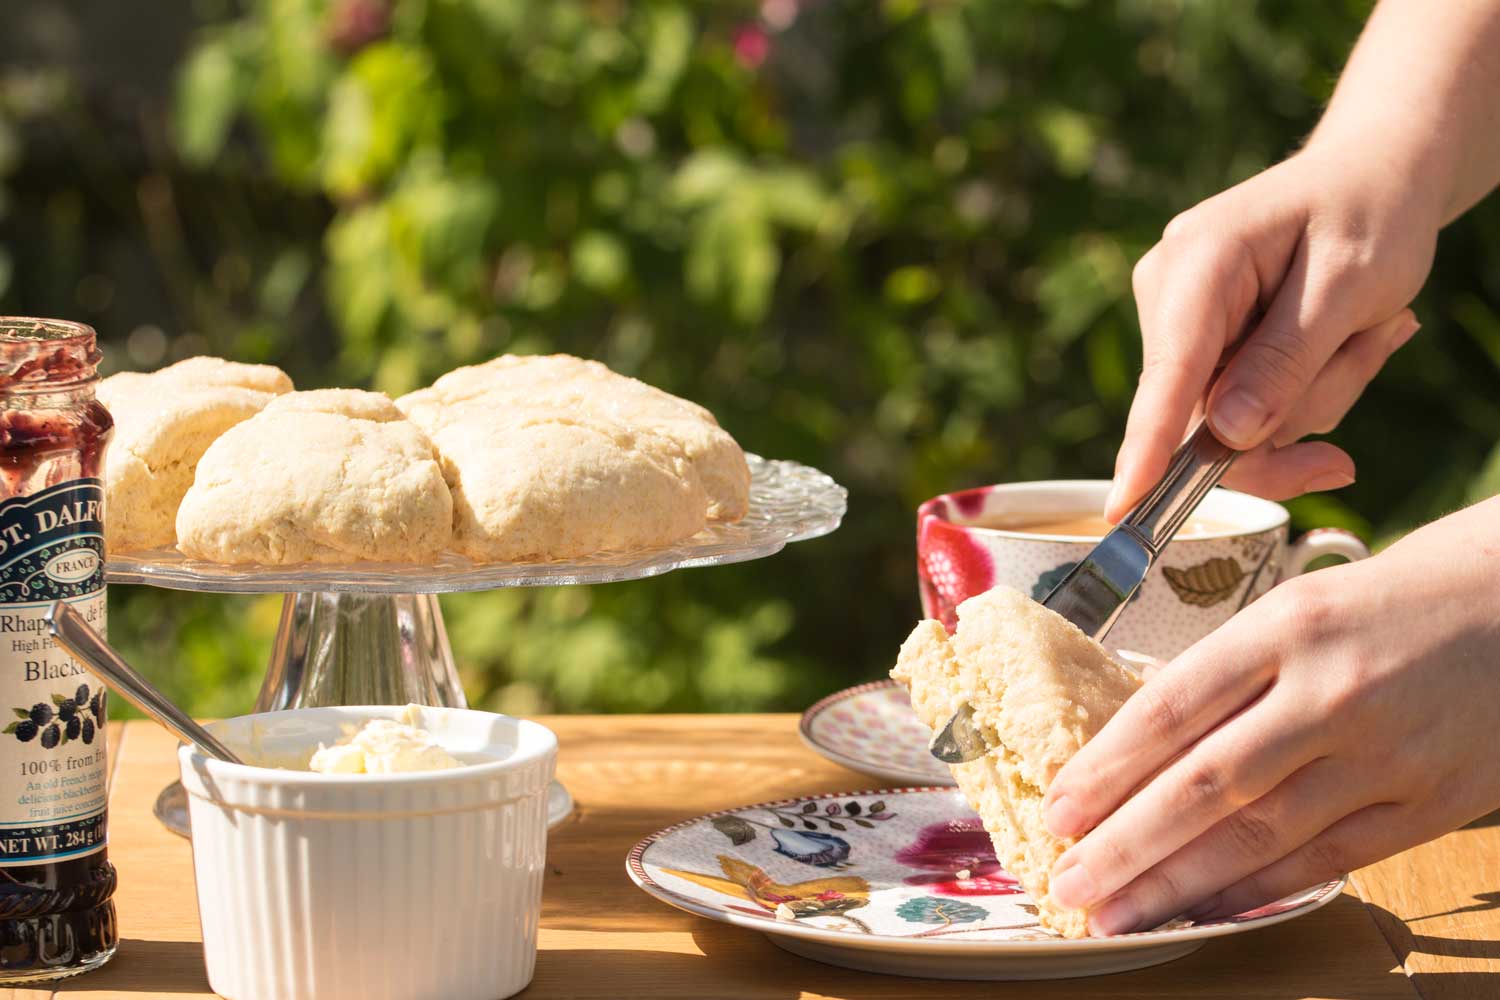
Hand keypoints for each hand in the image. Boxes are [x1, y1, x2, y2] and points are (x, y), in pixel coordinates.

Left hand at [1039, 495, 1499, 934]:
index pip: (1172, 709)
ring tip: (1117, 913)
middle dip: (1126, 844)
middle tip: (1067, 882)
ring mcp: (1384, 753)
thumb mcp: (1295, 609)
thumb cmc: (1384, 604)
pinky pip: (1327, 861)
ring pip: (1260, 835)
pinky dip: (1258, 891)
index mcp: (1284, 627)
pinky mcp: (1428, 802)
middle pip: (1206, 784)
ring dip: (1177, 884)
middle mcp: (1329, 691)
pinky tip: (1204, 911)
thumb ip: (1224, 674)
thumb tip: (1135, 746)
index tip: (1058, 808)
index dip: (1107, 768)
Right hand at [1108, 145, 1439, 519]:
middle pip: (1208, 416)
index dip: (1150, 446)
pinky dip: (1303, 391)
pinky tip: (1343, 338)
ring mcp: (1178, 325)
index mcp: (1198, 262)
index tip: (1123, 506)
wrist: (1371, 175)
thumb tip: (1226, 436)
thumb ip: (1286, 360)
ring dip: (1314, 394)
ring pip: (1232, 422)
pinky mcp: (1197, 348)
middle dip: (1300, 408)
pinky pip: (1242, 410)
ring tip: (1367, 326)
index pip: (1170, 372)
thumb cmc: (1369, 212)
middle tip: (1381, 340)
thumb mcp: (1351, 282)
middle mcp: (1167, 296)